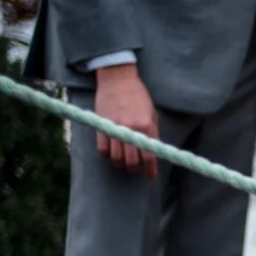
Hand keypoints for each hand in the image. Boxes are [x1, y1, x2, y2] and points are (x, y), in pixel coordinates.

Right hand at [94, 64, 158, 178]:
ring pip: (116, 158)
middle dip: (135, 170)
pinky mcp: (101, 126)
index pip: (150, 156)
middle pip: (132, 161)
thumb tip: (154, 152)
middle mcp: (131, 129)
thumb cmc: (138, 95)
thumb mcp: (152, 113)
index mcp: (146, 126)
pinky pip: (102, 149)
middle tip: (136, 171)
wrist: (117, 79)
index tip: (151, 177)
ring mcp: (115, 128)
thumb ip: (152, 133)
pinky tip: (111, 156)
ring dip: (121, 165)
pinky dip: (107, 156)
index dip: (150, 170)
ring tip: (124, 165)